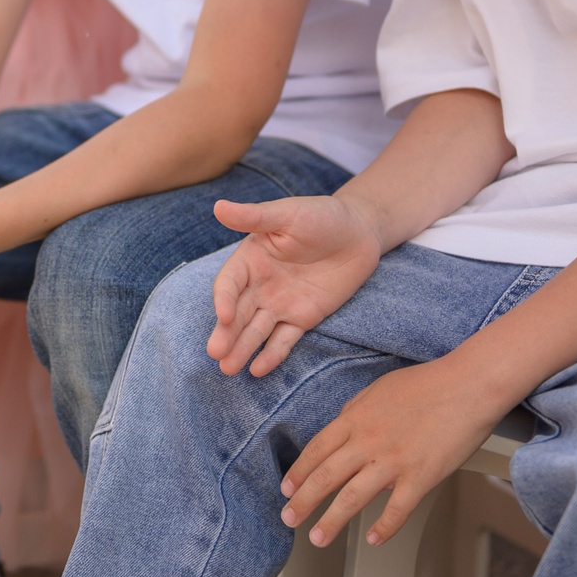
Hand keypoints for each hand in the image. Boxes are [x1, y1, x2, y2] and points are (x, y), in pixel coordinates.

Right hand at [208, 194, 387, 377]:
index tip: (225, 315)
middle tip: (216, 353)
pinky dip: (272, 355)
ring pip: (256, 330)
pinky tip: (258, 370)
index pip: (229, 283)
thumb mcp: (288, 213)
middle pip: (238, 313)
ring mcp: (280, 304)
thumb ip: (254, 216)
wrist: (360, 232)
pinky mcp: (302, 318)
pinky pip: (284, 340)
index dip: (224, 299)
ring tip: (228, 369)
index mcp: (250, 258)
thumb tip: (218, 207)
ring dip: (242, 349)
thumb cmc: (321, 216)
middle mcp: (260, 285)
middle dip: (226, 333)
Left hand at [281, 358, 512, 547]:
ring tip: (318, 538)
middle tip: (289, 518)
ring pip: (353, 498)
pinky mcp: (420, 477)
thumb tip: (341, 427)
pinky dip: (383, 528)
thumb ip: (356, 410)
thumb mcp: (379, 389)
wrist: (468, 386)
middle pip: (326, 477)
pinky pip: (397, 510)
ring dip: (331, 521)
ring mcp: (393, 461)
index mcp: (356, 418)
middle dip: (303, 502)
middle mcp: (368, 441)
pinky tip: (373, 539)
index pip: (317, 450)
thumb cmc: (428, 383)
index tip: (287, 488)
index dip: (299, 472)